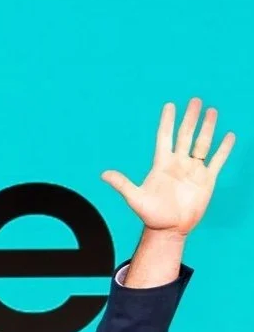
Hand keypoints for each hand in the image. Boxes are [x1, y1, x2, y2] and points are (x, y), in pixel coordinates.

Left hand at [102, 99, 234, 237]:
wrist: (169, 230)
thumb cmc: (151, 215)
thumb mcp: (135, 198)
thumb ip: (122, 184)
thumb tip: (103, 175)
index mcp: (161, 165)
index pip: (165, 138)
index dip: (167, 122)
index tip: (170, 106)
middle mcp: (178, 164)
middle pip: (186, 135)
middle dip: (190, 118)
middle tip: (195, 100)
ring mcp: (193, 170)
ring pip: (202, 143)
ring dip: (207, 127)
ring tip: (211, 111)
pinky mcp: (207, 179)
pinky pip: (217, 160)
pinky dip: (224, 148)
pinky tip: (229, 136)